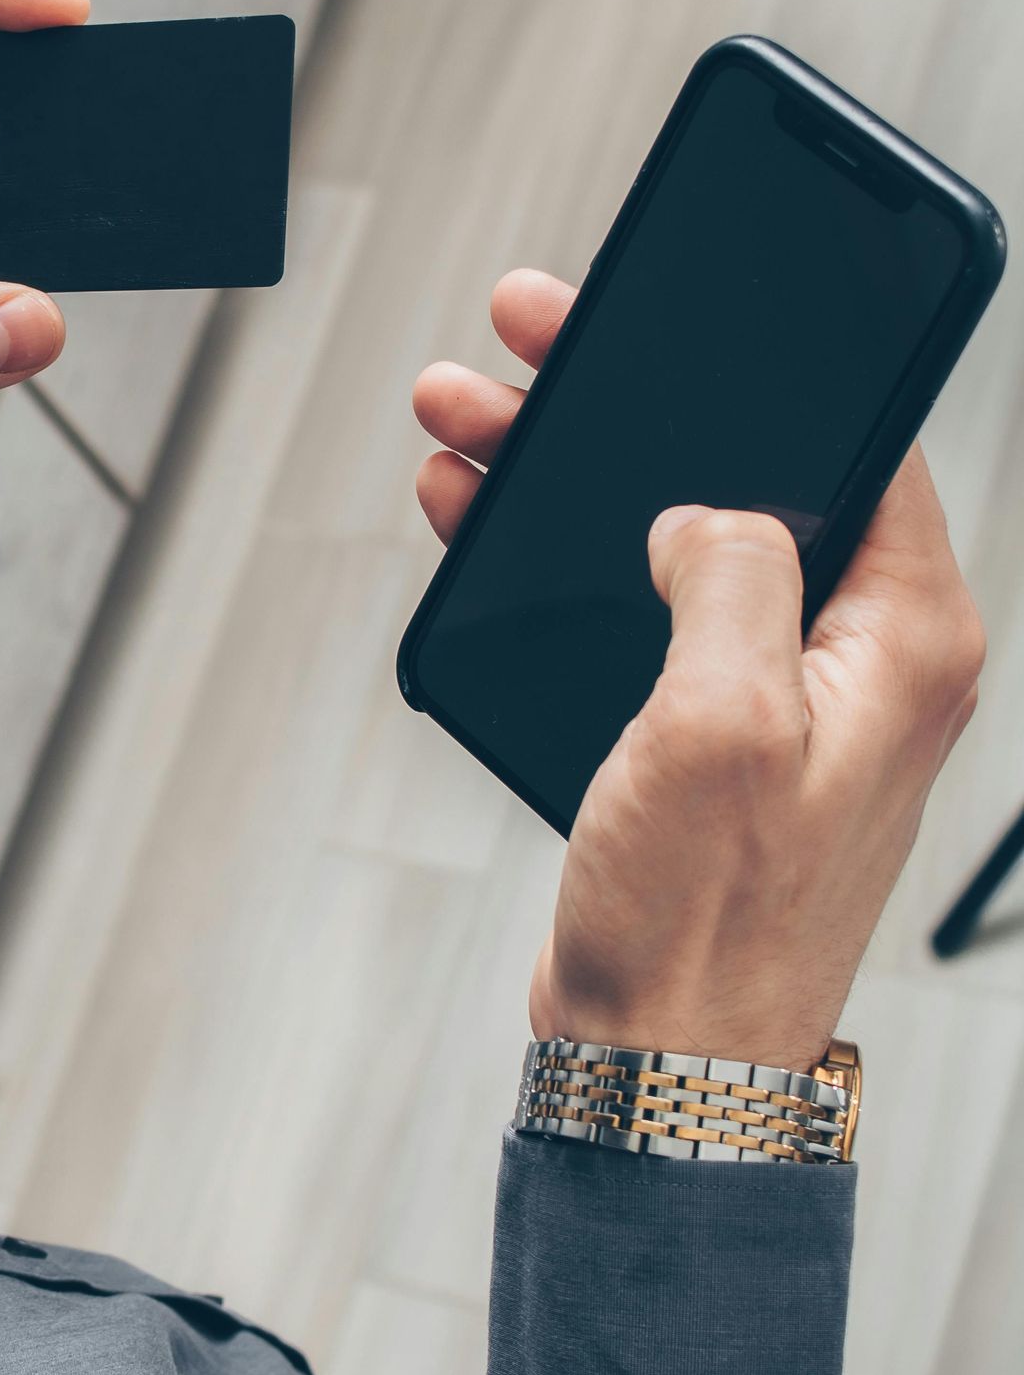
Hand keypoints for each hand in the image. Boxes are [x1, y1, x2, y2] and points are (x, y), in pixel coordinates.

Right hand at [414, 270, 985, 1067]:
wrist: (658, 1070)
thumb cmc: (705, 926)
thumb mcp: (719, 720)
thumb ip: (727, 573)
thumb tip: (702, 508)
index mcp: (907, 641)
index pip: (863, 444)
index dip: (766, 361)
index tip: (676, 304)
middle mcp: (862, 664)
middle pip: (749, 478)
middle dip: (632, 408)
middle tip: (531, 340)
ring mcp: (785, 702)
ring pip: (679, 538)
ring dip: (575, 479)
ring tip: (466, 426)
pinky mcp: (713, 740)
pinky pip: (643, 612)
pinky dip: (567, 562)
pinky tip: (484, 522)